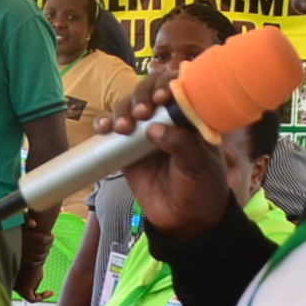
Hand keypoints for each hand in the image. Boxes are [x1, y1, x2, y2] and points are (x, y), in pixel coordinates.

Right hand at [100, 86, 233, 242]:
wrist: (185, 220)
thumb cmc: (202, 188)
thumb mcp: (201, 166)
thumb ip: (182, 145)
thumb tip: (154, 130)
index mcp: (190, 117)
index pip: (177, 87)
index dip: (167, 84)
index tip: (162, 97)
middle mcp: (166, 120)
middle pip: (147, 92)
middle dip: (141, 96)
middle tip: (142, 111)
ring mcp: (144, 134)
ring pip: (127, 108)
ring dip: (121, 110)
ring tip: (123, 127)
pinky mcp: (125, 151)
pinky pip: (111, 132)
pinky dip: (104, 125)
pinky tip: (103, 129)